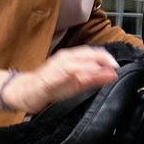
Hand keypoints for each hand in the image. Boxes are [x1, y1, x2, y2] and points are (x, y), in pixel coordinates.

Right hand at [4, 46, 119, 113]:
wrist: (27, 91)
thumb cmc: (52, 85)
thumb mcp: (77, 82)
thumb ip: (94, 78)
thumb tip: (112, 75)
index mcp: (71, 57)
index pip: (90, 52)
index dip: (104, 56)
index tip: (116, 63)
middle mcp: (64, 59)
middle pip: (84, 54)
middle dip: (99, 58)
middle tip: (113, 64)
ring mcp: (55, 68)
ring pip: (73, 64)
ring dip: (87, 65)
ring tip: (99, 68)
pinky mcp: (46, 79)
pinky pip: (58, 76)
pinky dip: (69, 74)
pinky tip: (77, 75)